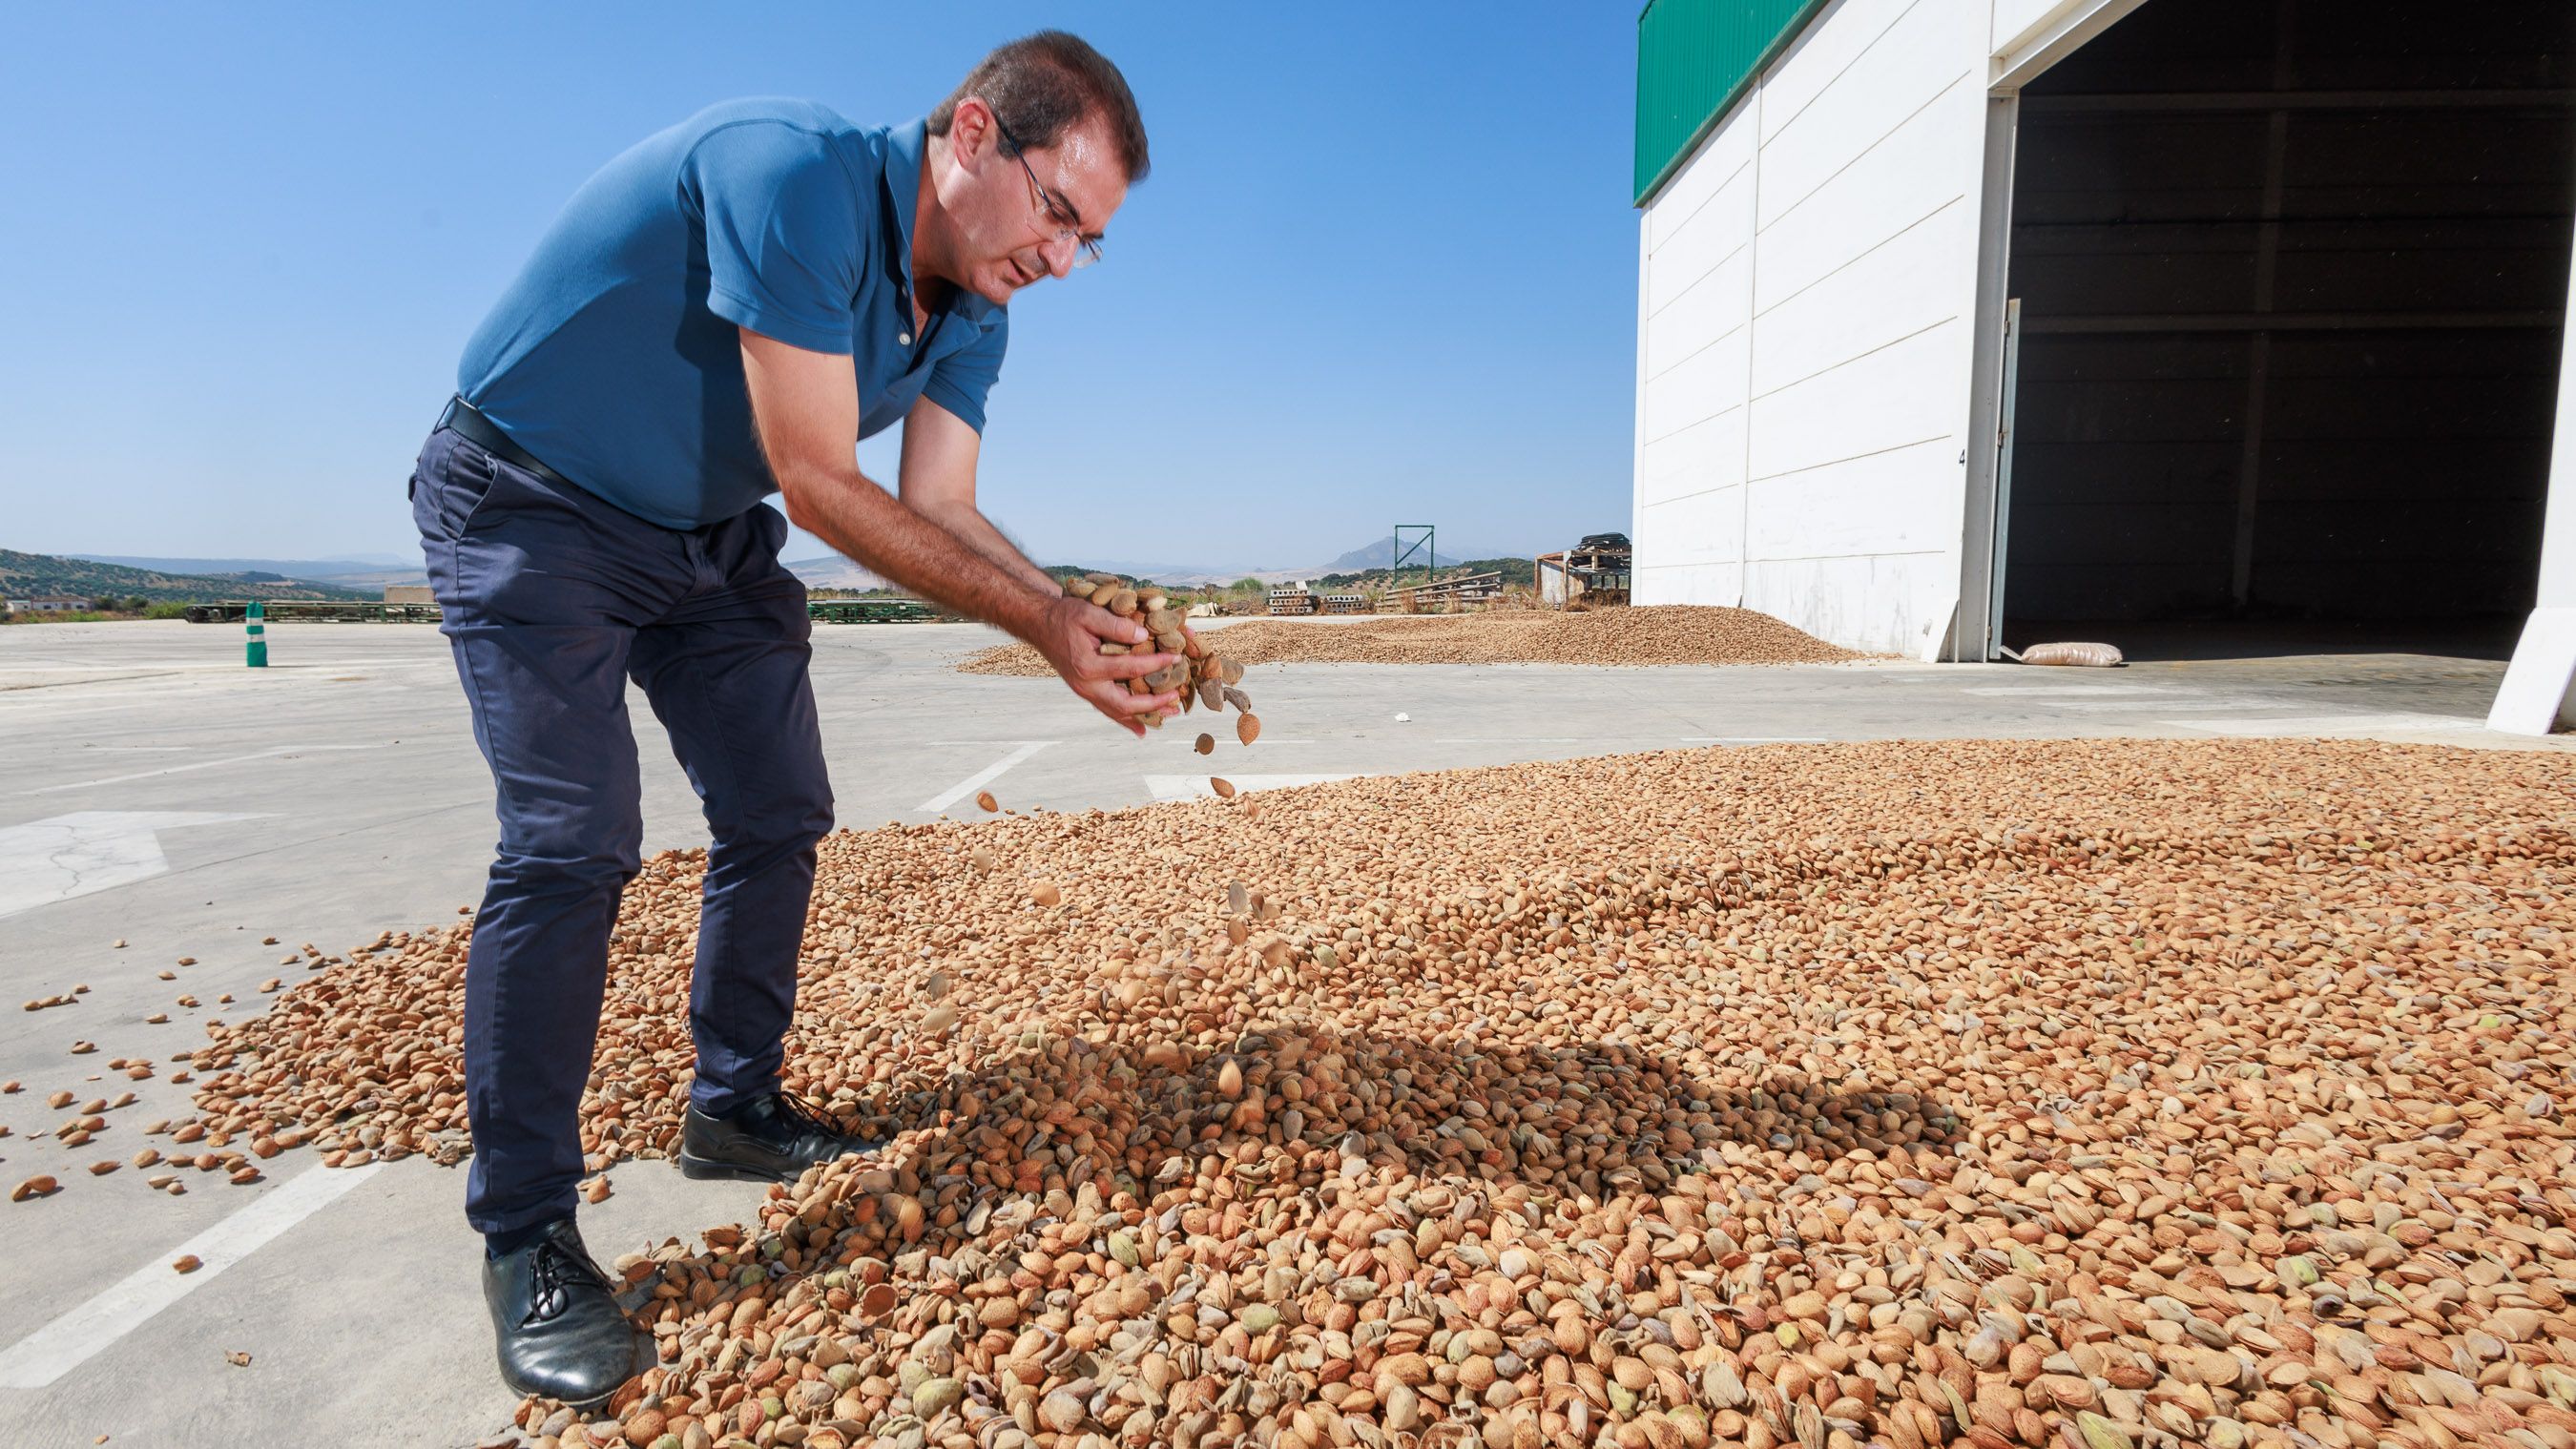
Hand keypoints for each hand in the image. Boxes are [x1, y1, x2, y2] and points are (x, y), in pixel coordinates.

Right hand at [1032, 595, 1181, 736]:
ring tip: (1167, 716)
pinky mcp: (1084, 691)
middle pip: (1124, 704)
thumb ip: (1116, 625)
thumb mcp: (1088, 613)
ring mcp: (1084, 691)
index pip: (1130, 668)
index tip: (1175, 657)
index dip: (1156, 664)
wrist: (1040, 624)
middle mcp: (1086, 685)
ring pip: (1116, 712)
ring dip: (1142, 716)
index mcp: (1088, 666)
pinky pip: (1107, 709)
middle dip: (1152, 704)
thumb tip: (1143, 636)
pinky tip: (1141, 727)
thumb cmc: (1064, 616)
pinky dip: (1125, 719)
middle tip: (1175, 699)